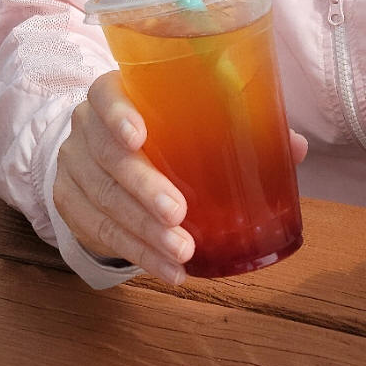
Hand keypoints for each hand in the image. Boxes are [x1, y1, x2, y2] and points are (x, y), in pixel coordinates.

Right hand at [54, 70, 307, 283]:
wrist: (100, 155)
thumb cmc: (159, 130)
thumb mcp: (188, 117)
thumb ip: (238, 125)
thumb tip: (295, 146)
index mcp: (113, 94)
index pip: (105, 94)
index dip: (118, 113)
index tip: (139, 134)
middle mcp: (85, 128)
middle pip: (106, 157)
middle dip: (143, 188)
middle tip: (177, 214)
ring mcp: (72, 168)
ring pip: (103, 201)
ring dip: (143, 232)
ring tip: (182, 252)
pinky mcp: (70, 206)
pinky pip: (101, 233)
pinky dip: (138, 254)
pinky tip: (169, 271)